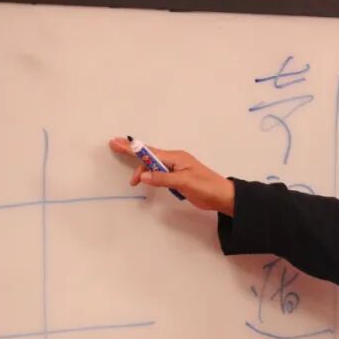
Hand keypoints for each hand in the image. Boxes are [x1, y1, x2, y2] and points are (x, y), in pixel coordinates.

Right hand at [108, 138, 234, 215]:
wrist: (223, 197)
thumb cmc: (207, 187)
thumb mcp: (184, 182)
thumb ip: (162, 178)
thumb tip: (142, 175)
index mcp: (176, 158)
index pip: (150, 152)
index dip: (132, 148)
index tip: (117, 142)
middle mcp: (175, 161)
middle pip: (149, 156)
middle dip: (133, 154)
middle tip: (115, 147)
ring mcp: (176, 169)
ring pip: (153, 166)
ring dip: (142, 170)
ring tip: (133, 181)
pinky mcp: (178, 179)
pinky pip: (159, 173)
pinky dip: (150, 175)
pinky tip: (144, 178)